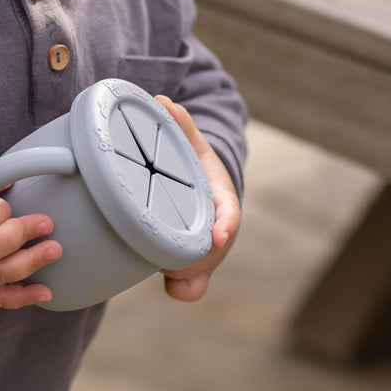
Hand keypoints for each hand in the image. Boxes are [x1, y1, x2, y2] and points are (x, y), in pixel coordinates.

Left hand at [154, 96, 240, 301]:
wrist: (201, 187)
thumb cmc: (193, 165)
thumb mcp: (189, 142)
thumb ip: (178, 124)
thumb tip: (162, 102)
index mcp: (222, 198)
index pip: (230, 214)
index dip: (225, 225)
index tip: (219, 236)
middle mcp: (218, 229)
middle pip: (215, 252)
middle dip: (197, 260)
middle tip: (167, 262)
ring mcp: (207, 251)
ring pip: (204, 275)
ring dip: (186, 278)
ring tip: (160, 269)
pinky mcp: (191, 266)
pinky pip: (192, 286)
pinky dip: (182, 289)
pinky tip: (164, 284)